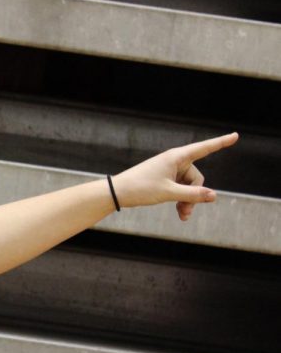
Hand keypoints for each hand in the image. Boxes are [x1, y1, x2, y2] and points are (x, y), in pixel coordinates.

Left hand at [112, 132, 237, 219]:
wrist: (117, 192)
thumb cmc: (141, 188)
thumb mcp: (170, 193)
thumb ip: (193, 195)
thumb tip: (214, 196)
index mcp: (176, 157)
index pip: (204, 148)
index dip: (221, 143)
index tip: (236, 136)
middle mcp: (174, 161)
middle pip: (196, 178)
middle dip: (194, 195)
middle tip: (186, 213)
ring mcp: (169, 170)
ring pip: (188, 186)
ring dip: (187, 200)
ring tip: (182, 216)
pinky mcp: (164, 179)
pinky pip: (179, 188)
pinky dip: (180, 199)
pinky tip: (179, 213)